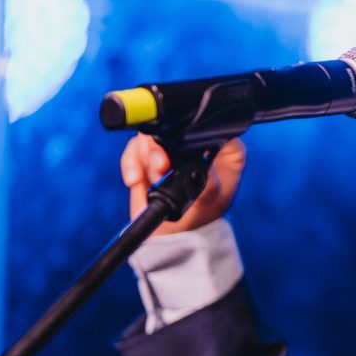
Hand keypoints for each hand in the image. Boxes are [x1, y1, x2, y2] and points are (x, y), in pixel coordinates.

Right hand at [120, 134, 247, 234]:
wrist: (177, 231)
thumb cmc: (202, 213)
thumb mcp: (211, 200)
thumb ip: (208, 184)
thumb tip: (198, 167)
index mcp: (224, 149)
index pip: (214, 126)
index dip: (197, 133)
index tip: (182, 150)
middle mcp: (199, 142)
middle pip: (175, 125)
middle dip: (160, 147)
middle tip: (160, 167)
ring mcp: (172, 146)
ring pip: (151, 134)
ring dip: (146, 157)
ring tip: (152, 179)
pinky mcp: (148, 154)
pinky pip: (133, 148)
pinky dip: (131, 163)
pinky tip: (135, 181)